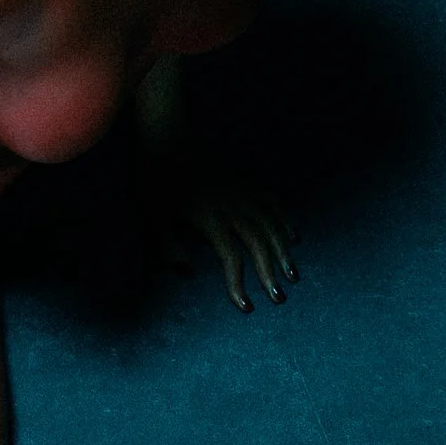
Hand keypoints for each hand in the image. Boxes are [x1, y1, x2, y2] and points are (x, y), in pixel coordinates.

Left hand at [152, 164, 298, 312]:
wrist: (167, 138)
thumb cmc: (155, 180)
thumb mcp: (152, 216)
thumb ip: (168, 246)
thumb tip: (187, 272)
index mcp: (211, 220)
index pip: (231, 259)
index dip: (239, 285)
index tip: (246, 307)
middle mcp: (233, 209)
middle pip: (259, 245)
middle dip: (270, 273)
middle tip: (279, 298)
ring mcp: (242, 195)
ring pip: (271, 226)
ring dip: (283, 252)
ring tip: (293, 274)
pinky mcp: (244, 183)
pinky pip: (271, 203)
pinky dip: (284, 220)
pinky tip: (293, 236)